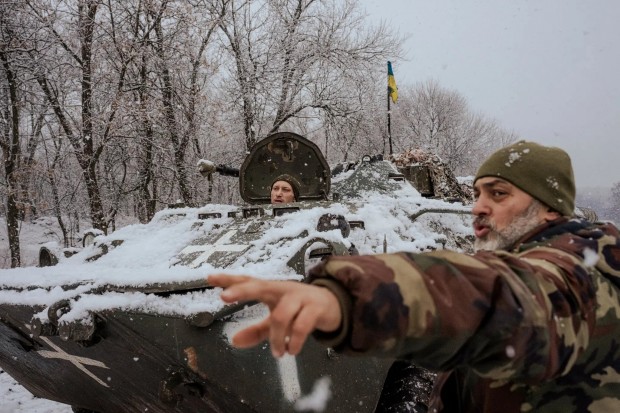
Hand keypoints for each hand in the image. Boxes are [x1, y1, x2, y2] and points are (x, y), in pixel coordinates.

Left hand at [207, 274, 341, 356]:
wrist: (333, 305)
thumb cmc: (299, 309)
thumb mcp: (276, 320)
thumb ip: (256, 330)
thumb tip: (233, 341)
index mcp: (271, 290)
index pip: (248, 281)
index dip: (229, 280)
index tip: (209, 277)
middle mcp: (283, 289)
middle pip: (260, 285)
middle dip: (242, 290)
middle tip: (224, 296)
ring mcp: (300, 297)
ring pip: (281, 316)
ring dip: (277, 339)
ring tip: (278, 353)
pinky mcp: (315, 308)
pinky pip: (301, 326)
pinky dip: (294, 341)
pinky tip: (292, 350)